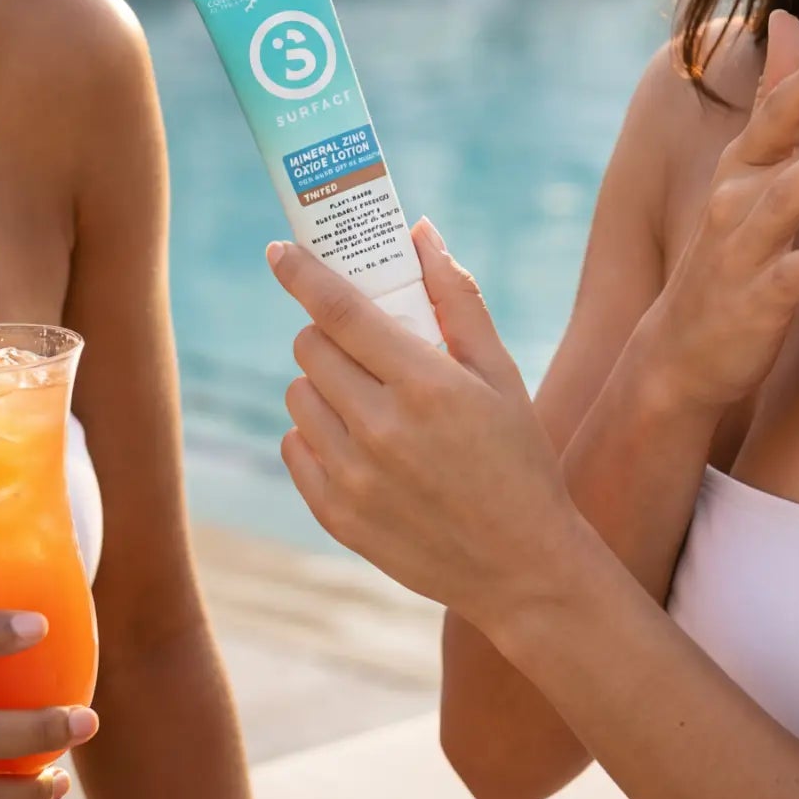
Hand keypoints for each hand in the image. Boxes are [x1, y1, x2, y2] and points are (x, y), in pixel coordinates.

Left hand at [269, 224, 584, 632]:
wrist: (521, 567)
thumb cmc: (516, 457)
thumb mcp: (500, 372)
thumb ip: (456, 297)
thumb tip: (419, 231)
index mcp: (426, 385)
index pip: (341, 311)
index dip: (302, 274)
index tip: (277, 250)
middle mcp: (382, 430)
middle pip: (311, 348)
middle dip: (327, 332)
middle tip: (360, 345)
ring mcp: (354, 478)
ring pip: (299, 396)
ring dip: (322, 384)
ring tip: (366, 398)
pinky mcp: (337, 517)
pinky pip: (294, 448)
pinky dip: (315, 434)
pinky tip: (356, 440)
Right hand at [639, 10, 798, 415]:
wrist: (681, 355)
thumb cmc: (735, 255)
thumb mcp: (753, 174)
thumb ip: (778, 102)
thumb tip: (786, 18)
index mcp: (743, 167)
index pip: (776, 112)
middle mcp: (738, 198)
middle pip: (783, 140)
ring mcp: (745, 249)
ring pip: (789, 197)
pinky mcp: (757, 301)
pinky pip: (796, 273)